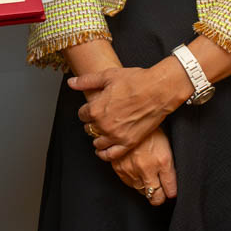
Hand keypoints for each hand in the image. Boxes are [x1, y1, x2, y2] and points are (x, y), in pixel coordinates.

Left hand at [72, 59, 189, 159]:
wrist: (159, 90)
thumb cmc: (136, 81)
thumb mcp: (108, 76)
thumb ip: (86, 81)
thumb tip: (71, 83)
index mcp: (96, 109)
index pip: (82, 115)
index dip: (87, 110)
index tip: (94, 107)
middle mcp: (104, 125)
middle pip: (89, 129)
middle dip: (92, 123)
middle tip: (101, 117)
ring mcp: (116, 136)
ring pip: (97, 143)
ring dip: (98, 137)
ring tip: (104, 131)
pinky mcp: (129, 143)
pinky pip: (111, 155)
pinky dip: (105, 154)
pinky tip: (104, 151)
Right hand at [109, 127, 177, 207]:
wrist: (126, 118)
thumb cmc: (149, 129)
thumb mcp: (166, 144)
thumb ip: (169, 166)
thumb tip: (172, 184)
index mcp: (163, 161)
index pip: (170, 191)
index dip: (171, 192)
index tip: (171, 191)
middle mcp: (147, 169)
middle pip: (156, 198)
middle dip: (160, 196)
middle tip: (161, 189)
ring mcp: (132, 170)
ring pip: (143, 192)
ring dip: (147, 187)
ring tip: (149, 176)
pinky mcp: (120, 170)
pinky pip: (130, 185)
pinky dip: (135, 182)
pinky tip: (138, 172)